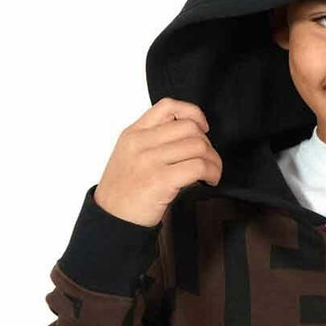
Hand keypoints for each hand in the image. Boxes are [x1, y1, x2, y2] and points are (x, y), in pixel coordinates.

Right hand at [93, 97, 222, 226]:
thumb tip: (192, 134)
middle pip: (190, 128)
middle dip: (207, 143)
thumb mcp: (129, 154)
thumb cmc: (124, 190)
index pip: (167, 106)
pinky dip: (212, 173)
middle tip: (208, 160)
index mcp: (133, 133)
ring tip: (212, 173)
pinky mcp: (161, 180)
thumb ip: (153, 140)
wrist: (112, 219)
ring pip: (198, 146)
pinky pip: (199, 167)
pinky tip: (210, 181)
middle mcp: (140, 142)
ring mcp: (149, 160)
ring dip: (213, 160)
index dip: (193, 113)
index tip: (203, 128)